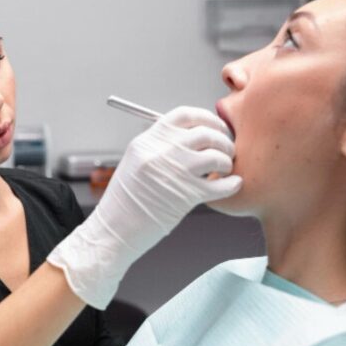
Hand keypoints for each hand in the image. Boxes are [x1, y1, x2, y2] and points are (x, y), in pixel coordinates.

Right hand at [48, 106, 241, 308]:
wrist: (113, 231)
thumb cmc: (124, 202)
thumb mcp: (135, 163)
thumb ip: (160, 148)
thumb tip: (192, 139)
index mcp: (147, 141)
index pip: (184, 115)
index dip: (206, 118)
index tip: (215, 127)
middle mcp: (161, 151)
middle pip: (205, 132)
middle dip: (223, 140)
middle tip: (227, 149)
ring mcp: (175, 172)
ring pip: (216, 155)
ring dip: (227, 161)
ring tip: (225, 169)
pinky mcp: (186, 195)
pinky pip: (221, 185)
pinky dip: (232, 184)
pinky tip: (233, 184)